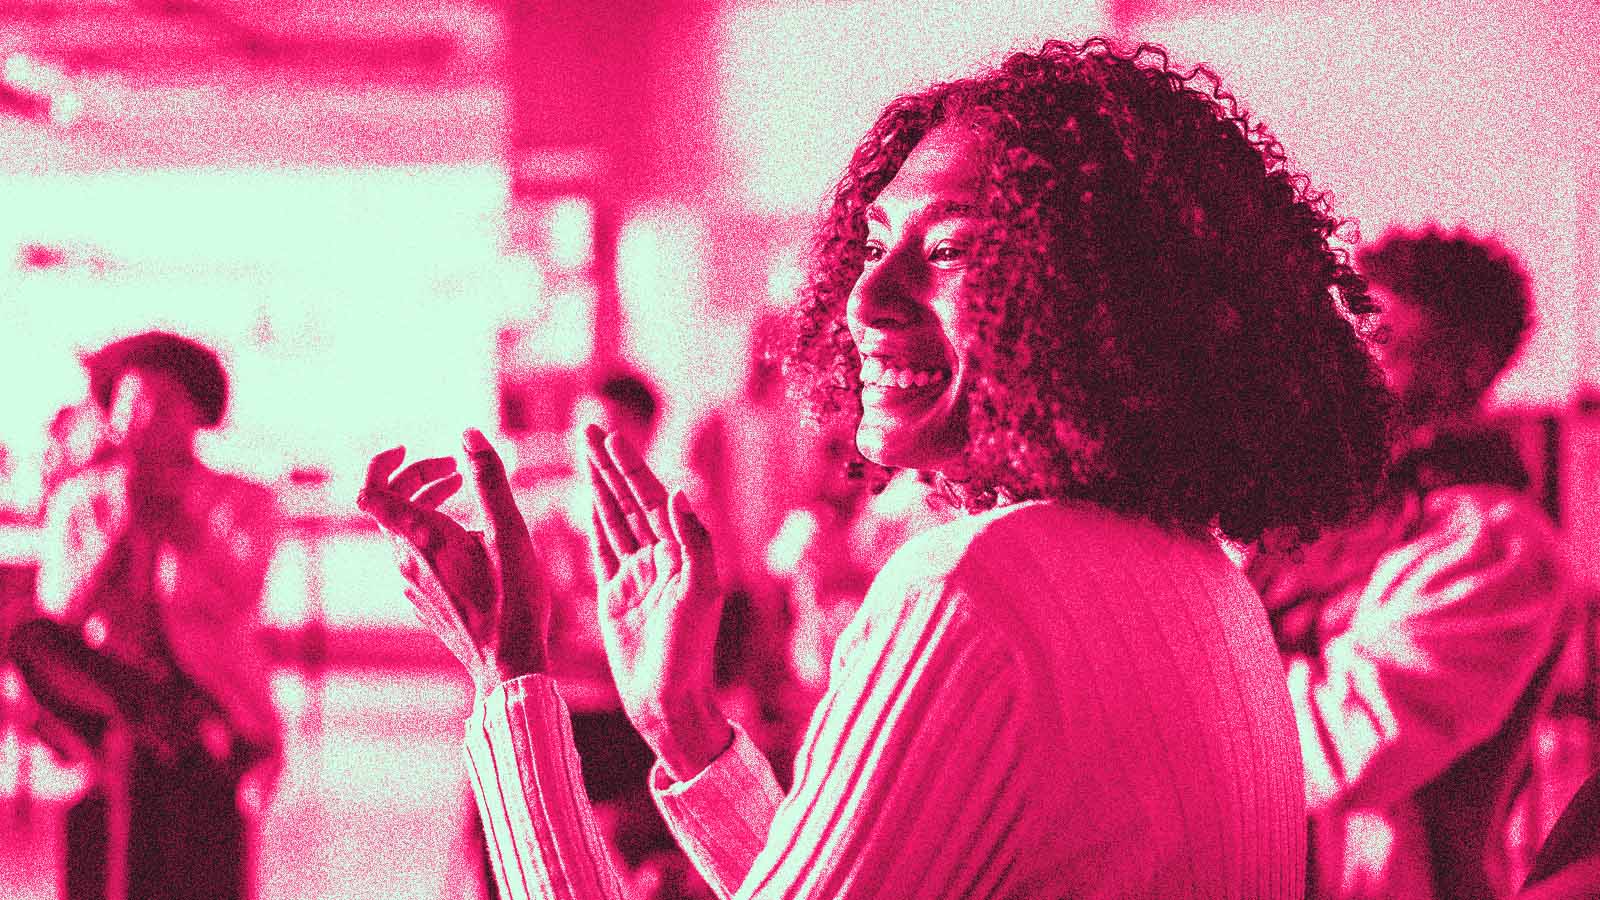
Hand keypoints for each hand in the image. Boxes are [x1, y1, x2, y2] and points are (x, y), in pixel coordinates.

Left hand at [357, 429, 547, 693]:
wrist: (508, 664)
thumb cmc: (513, 600)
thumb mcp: (511, 532)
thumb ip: (489, 479)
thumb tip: (468, 434)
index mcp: (422, 538)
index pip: (370, 489)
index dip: (380, 462)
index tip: (407, 448)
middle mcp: (406, 560)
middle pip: (390, 505)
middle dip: (421, 476)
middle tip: (458, 469)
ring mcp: (411, 584)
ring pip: (405, 531)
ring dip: (430, 504)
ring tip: (468, 498)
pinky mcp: (421, 601)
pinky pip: (416, 556)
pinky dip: (435, 534)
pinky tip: (472, 542)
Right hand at [585, 425, 730, 779]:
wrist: (668, 702)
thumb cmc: (689, 654)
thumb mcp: (699, 594)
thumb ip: (694, 541)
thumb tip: (681, 492)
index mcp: (682, 553)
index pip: (652, 499)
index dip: (630, 467)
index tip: (610, 437)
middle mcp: (661, 559)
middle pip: (631, 500)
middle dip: (610, 464)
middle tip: (590, 428)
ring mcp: (638, 576)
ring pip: (616, 520)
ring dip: (600, 485)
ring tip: (585, 452)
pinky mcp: (617, 596)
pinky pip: (603, 550)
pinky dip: (595, 523)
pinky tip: (588, 500)